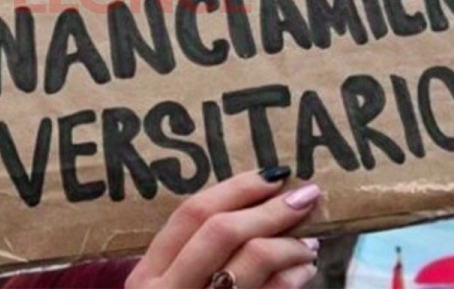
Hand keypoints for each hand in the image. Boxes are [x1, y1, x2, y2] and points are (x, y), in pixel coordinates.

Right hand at [125, 167, 320, 288]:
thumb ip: (194, 259)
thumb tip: (255, 208)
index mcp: (145, 276)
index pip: (190, 214)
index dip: (235, 189)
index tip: (272, 175)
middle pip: (222, 231)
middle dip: (270, 208)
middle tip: (307, 195)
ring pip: (251, 260)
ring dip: (289, 243)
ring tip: (308, 239)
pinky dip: (293, 278)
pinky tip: (304, 271)